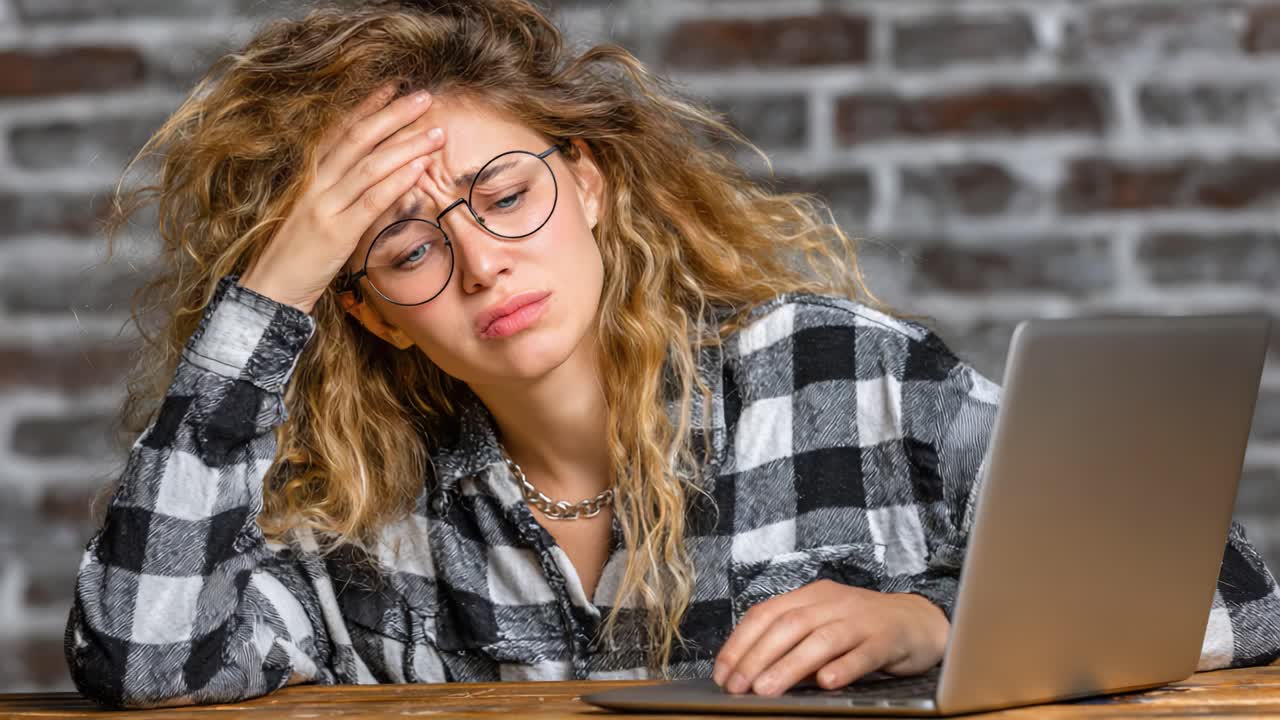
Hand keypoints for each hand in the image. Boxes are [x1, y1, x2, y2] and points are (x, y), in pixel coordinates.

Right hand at [239, 81, 445, 313]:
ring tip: (436, 132)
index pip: (340, 131)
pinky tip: (420, 166)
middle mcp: (315, 184)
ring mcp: (325, 206)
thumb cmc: (295, 256)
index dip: (366, 106)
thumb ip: (335, 192)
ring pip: (370, 165)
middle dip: (393, 114)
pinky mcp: (337, 232)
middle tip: (424, 97)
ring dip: (406, 144)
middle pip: (359, 139)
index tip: (392, 87)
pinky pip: (372, 199)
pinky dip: (397, 180)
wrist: (271, 291)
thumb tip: (368, 174)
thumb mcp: (311, 214)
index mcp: (308, 176)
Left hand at [712, 579, 948, 696]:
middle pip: (788, 625)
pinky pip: (863, 653)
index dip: (740, 642)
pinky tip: (827, 683)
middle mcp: (832, 602)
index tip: (722, 672)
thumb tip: (750, 675)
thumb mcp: (822, 627)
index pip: (766, 613)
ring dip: (790, 665)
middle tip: (738, 687)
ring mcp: (860, 619)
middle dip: (757, 656)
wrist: (917, 622)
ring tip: (766, 690)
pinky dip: (843, 667)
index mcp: (810, 596)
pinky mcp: (887, 639)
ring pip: (822, 639)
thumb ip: (792, 645)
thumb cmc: (861, 629)